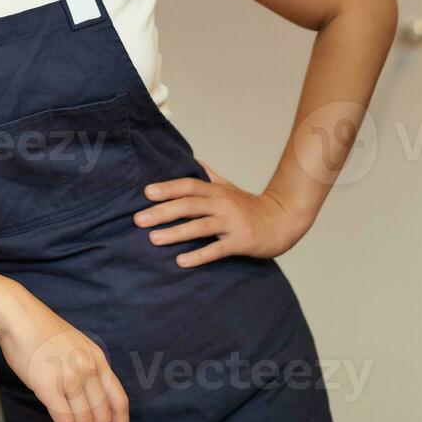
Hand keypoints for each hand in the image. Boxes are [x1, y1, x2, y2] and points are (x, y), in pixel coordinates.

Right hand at [0, 279, 128, 421]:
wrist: (16, 314)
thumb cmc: (39, 328)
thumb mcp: (74, 344)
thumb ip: (84, 368)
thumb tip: (84, 397)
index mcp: (97, 359)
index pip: (119, 400)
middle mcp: (88, 369)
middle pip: (103, 415)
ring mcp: (70, 377)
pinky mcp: (49, 386)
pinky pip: (64, 421)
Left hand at [134, 159, 310, 268]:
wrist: (283, 221)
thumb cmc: (251, 206)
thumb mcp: (229, 187)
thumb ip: (210, 176)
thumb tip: (194, 161)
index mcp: (217, 191)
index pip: (188, 186)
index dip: (167, 188)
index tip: (146, 193)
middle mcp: (222, 204)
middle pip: (189, 205)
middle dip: (162, 211)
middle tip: (138, 219)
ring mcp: (232, 223)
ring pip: (200, 227)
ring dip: (175, 233)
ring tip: (153, 239)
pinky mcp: (240, 242)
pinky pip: (217, 249)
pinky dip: (199, 255)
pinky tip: (181, 261)